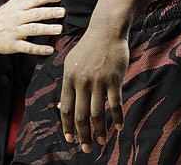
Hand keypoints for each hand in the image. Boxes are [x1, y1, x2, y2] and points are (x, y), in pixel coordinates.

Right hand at [0, 0, 64, 54]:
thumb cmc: (4, 14)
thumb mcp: (15, 2)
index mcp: (18, 6)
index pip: (34, 0)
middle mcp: (17, 17)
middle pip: (35, 14)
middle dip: (49, 12)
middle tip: (62, 11)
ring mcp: (15, 31)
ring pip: (32, 29)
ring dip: (47, 29)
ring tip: (60, 29)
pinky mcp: (13, 44)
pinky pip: (27, 47)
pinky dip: (39, 49)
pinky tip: (50, 49)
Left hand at [59, 29, 127, 152]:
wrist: (106, 30)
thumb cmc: (89, 47)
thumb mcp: (72, 62)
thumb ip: (68, 85)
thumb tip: (62, 108)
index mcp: (69, 77)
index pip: (66, 108)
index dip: (68, 126)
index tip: (70, 139)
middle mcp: (82, 81)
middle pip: (81, 115)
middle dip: (83, 135)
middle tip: (86, 148)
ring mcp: (98, 81)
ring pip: (98, 113)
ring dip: (100, 131)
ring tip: (102, 142)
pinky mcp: (114, 79)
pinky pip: (115, 104)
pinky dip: (117, 117)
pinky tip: (118, 126)